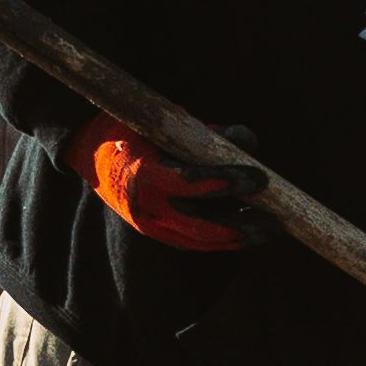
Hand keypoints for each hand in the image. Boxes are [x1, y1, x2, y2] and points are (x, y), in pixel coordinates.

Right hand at [69, 114, 263, 251]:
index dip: (229, 181)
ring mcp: (147, 223)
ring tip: (267, 233)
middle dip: (243, 226)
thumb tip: (249, 142)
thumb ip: (208, 133)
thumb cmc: (135, 128)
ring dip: (237, 239)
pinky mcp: (152, 231)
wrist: (89, 150)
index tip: (260, 178)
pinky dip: (218, 241)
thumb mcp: (169, 122)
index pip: (193, 182)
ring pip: (199, 240)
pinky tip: (242, 236)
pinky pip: (190, 242)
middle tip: (276, 223)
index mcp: (144, 172)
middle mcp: (145, 204)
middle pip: (202, 225)